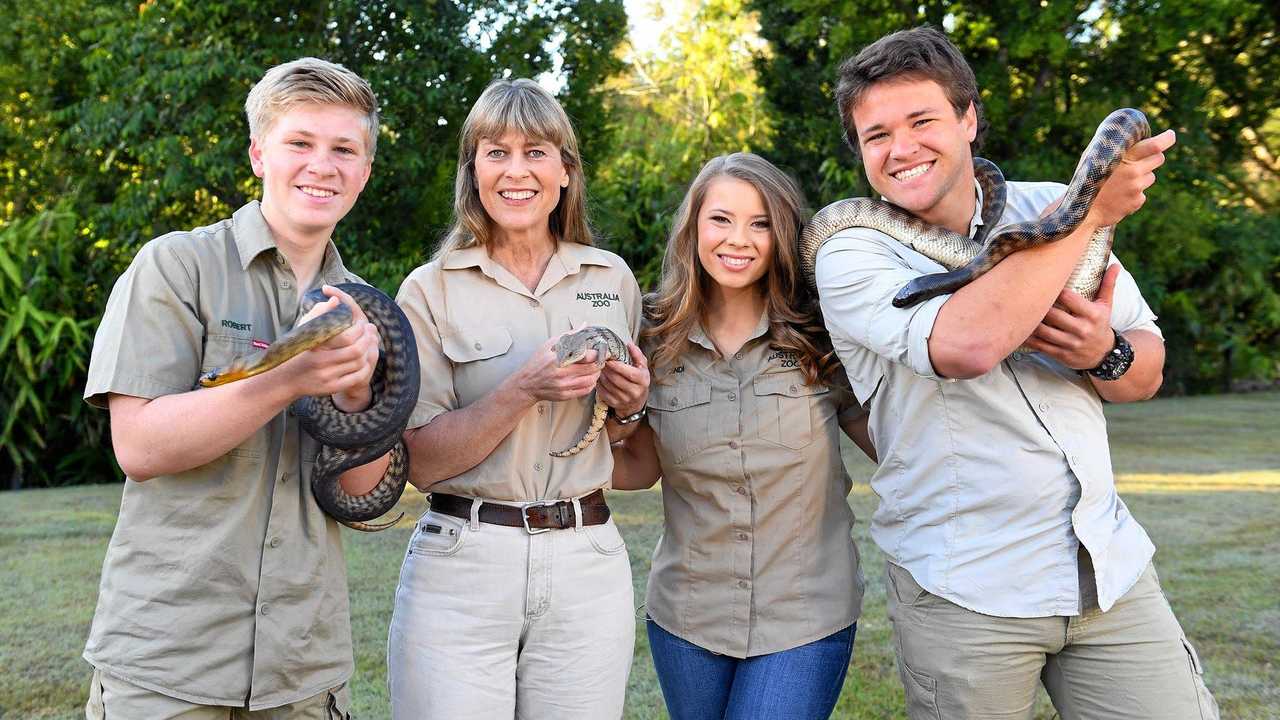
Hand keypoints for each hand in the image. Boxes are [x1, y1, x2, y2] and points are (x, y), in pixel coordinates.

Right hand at [287, 285, 380, 410]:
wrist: (286, 379)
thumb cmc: (297, 349)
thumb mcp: (303, 329)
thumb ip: (320, 313)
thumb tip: (336, 299)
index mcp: (316, 346)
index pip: (347, 337)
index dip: (359, 330)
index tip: (362, 324)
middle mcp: (321, 363)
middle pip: (356, 351)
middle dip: (367, 341)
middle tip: (369, 334)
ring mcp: (327, 377)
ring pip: (358, 364)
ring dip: (368, 353)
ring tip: (368, 344)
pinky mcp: (331, 387)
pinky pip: (356, 378)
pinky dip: (364, 367)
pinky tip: (364, 360)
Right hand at [512, 332, 602, 403]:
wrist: (527, 384)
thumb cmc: (538, 363)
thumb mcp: (550, 345)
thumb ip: (569, 335)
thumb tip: (584, 325)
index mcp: (559, 359)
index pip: (587, 356)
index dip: (597, 352)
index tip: (601, 350)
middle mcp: (562, 374)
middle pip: (592, 368)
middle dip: (600, 362)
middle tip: (601, 358)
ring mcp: (564, 386)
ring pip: (591, 380)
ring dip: (597, 373)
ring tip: (595, 368)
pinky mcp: (565, 395)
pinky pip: (586, 390)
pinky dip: (591, 383)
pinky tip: (588, 377)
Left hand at [598, 342, 649, 417]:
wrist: (636, 402)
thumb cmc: (638, 380)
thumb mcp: (642, 367)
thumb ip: (637, 355)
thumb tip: (630, 345)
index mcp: (643, 381)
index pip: (630, 374)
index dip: (618, 366)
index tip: (610, 359)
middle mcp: (635, 392)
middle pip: (617, 379)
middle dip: (607, 369)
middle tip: (602, 361)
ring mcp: (625, 399)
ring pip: (608, 385)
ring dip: (602, 375)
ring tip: (600, 368)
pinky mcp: (615, 404)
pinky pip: (603, 392)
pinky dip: (599, 384)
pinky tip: (600, 378)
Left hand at [1023, 264, 1118, 368]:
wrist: (1103, 354)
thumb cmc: (1101, 324)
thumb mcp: (1106, 305)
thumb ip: (1108, 284)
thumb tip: (1115, 265)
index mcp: (1093, 315)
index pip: (1069, 298)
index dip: (1054, 290)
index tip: (1043, 282)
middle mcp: (1082, 330)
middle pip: (1053, 315)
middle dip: (1039, 305)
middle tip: (1025, 295)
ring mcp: (1070, 344)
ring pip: (1043, 331)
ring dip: (1030, 321)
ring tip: (1019, 310)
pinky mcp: (1061, 355)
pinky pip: (1039, 346)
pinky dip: (1027, 338)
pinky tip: (1019, 329)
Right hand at [1084, 129, 1175, 227]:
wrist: (1082, 212)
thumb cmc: (1088, 182)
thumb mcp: (1095, 161)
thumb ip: (1114, 150)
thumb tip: (1130, 136)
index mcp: (1122, 157)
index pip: (1153, 146)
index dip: (1166, 139)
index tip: (1171, 135)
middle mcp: (1132, 171)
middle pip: (1158, 158)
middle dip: (1153, 158)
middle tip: (1143, 160)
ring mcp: (1136, 187)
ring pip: (1150, 177)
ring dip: (1141, 178)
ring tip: (1122, 184)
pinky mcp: (1137, 201)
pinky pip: (1143, 194)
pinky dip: (1133, 195)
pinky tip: (1118, 197)